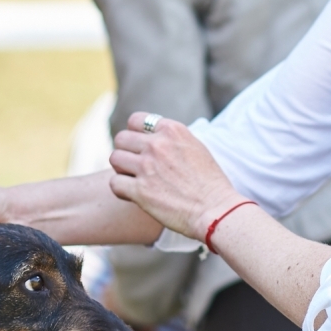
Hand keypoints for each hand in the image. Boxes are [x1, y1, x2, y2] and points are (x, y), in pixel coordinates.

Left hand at [109, 113, 241, 240]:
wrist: (216, 210)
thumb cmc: (210, 183)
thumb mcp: (195, 148)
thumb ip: (172, 140)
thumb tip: (152, 137)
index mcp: (173, 131)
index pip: (135, 120)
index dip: (134, 134)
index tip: (141, 147)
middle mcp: (157, 145)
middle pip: (121, 139)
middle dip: (126, 152)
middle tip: (135, 166)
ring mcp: (147, 167)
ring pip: (115, 159)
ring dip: (122, 170)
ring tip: (134, 180)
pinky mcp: (140, 191)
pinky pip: (114, 183)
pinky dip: (121, 190)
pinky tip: (133, 195)